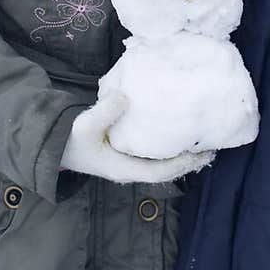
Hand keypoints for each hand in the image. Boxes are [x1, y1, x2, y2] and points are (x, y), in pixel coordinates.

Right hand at [60, 93, 214, 184]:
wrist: (56, 148)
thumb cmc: (71, 140)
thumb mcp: (84, 125)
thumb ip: (104, 112)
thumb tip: (125, 98)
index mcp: (124, 169)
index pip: (161, 171)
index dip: (183, 163)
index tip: (202, 152)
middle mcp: (130, 170)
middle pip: (168, 170)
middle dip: (189, 161)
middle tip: (213, 147)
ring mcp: (129, 164)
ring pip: (162, 164)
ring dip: (182, 155)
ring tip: (202, 141)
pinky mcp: (127, 156)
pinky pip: (155, 156)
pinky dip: (170, 148)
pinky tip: (179, 135)